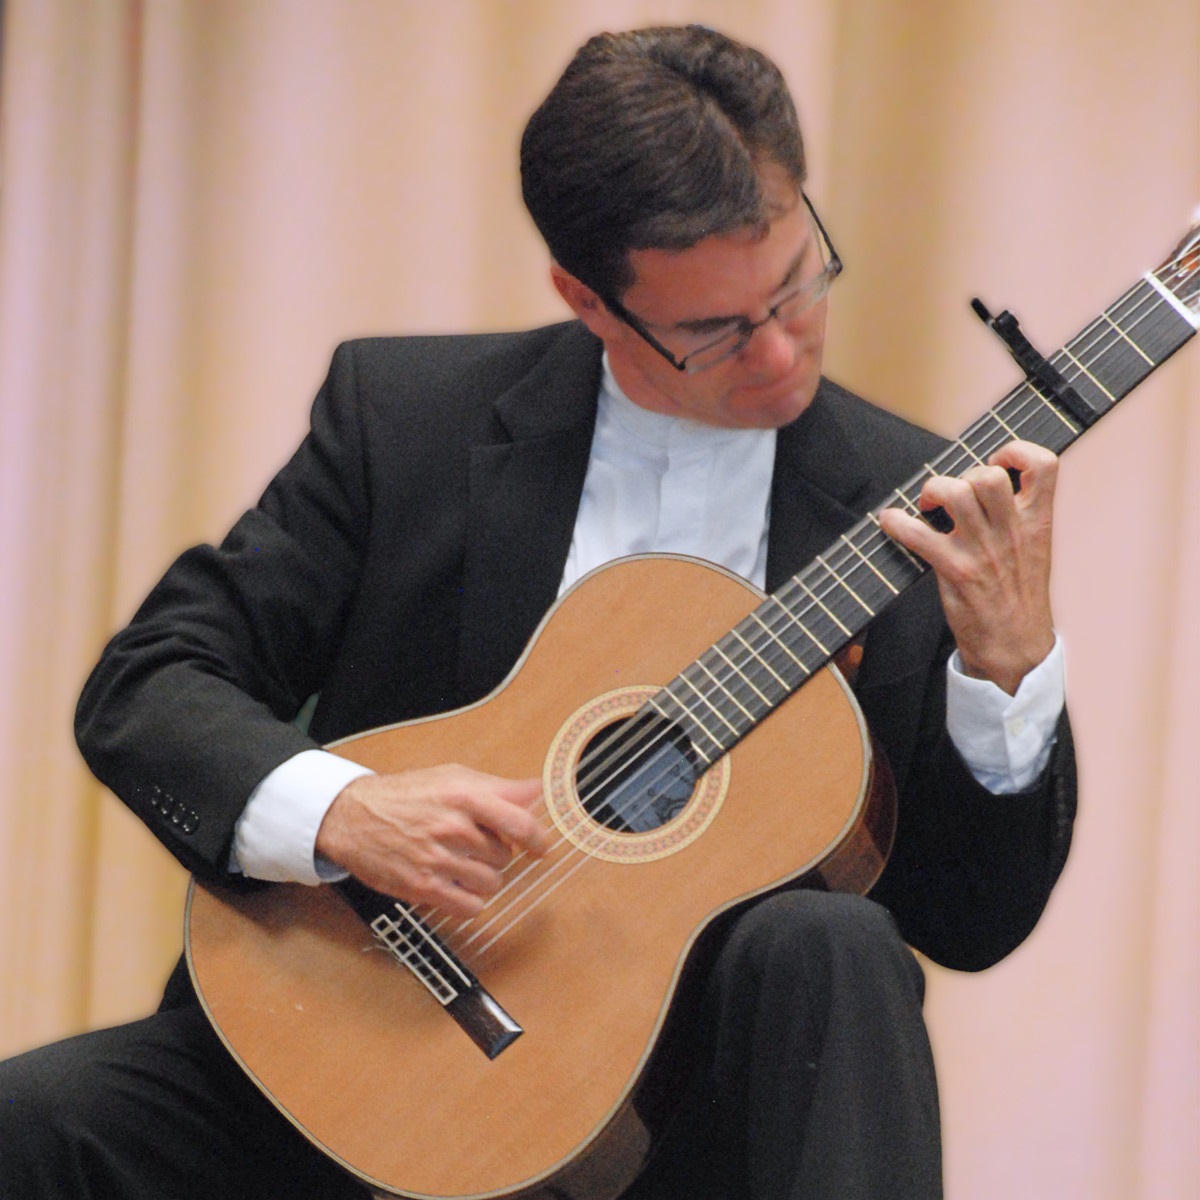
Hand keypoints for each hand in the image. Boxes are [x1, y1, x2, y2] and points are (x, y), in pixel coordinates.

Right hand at [315, 765, 545, 917]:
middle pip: (505, 856)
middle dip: (496, 853)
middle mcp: (453, 827)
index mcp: (464, 796)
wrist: (354, 816)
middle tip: (475, 845)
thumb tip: (537, 790)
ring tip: (464, 865)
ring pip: (491, 883)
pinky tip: (457, 886)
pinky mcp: (422, 887)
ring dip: (484, 878)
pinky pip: (470, 907)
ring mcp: (437, 859)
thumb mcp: (452, 777)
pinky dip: (470, 901)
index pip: (519, 823)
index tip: (540, 848)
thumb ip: (498, 787)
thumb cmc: (406, 794)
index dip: (537, 839)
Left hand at [876, 440, 1057, 694]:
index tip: (998, 461)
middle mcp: (1012, 532)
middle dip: (964, 473)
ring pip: (955, 493)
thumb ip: (1018, 516)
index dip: (1017, 451)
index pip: (1045, 465)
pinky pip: (918, 535)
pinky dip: (897, 523)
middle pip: (988, 475)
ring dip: (934, 490)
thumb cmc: (1018, 597)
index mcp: (1038, 523)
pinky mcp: (955, 571)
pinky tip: (890, 522)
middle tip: (954, 494)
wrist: (1016, 649)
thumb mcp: (1034, 551)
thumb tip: (984, 484)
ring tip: (929, 506)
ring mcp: (983, 551)